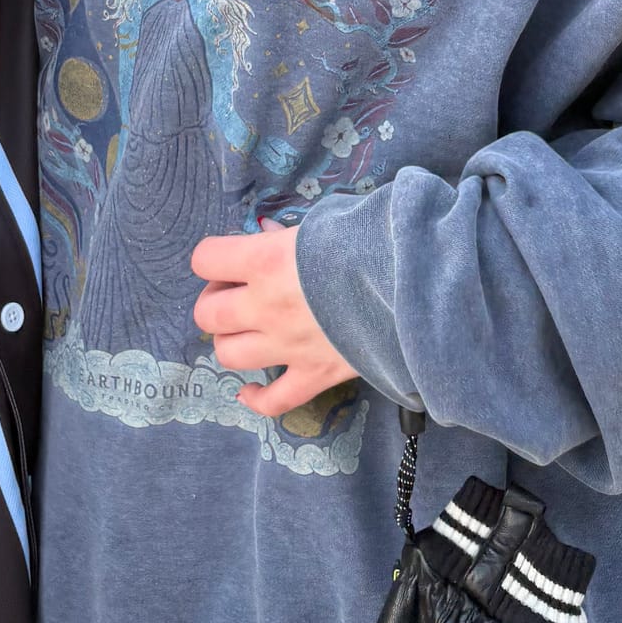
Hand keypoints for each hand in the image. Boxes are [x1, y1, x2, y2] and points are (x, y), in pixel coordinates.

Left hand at [192, 222, 358, 417]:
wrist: (417, 284)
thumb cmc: (373, 241)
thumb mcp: (326, 220)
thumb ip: (289, 233)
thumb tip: (268, 234)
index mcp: (265, 260)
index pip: (204, 258)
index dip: (214, 258)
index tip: (234, 260)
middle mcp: (266, 306)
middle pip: (208, 315)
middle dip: (216, 302)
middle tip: (239, 294)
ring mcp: (287, 346)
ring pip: (229, 355)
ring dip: (232, 341)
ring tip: (250, 330)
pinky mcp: (314, 375)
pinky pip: (273, 402)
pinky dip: (256, 399)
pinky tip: (250, 390)